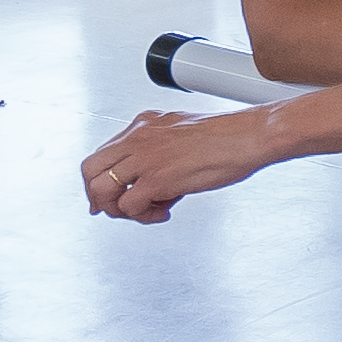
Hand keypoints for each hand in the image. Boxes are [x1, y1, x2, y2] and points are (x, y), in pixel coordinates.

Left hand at [80, 109, 274, 221]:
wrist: (252, 136)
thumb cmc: (230, 136)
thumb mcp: (183, 132)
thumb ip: (161, 150)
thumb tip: (154, 180)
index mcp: (144, 124)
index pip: (103, 153)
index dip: (100, 178)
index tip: (109, 195)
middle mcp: (138, 139)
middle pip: (90, 170)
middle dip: (98, 196)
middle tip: (114, 210)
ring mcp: (145, 158)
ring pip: (102, 190)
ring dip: (119, 209)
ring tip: (145, 212)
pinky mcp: (157, 179)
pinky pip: (130, 207)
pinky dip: (144, 217)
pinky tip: (164, 213)